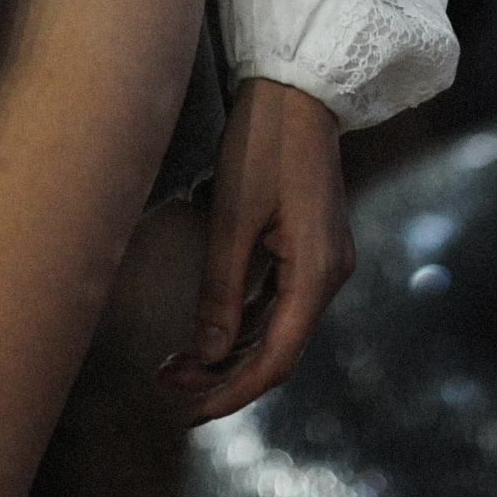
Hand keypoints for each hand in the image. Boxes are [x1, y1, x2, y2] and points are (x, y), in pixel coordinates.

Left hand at [158, 77, 351, 424]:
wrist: (295, 87)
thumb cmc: (262, 141)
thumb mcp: (232, 215)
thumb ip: (220, 289)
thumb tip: (205, 356)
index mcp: (317, 274)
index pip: (276, 358)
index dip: (230, 390)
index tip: (187, 410)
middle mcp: (329, 276)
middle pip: (278, 350)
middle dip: (223, 376)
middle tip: (167, 390)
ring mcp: (323, 262)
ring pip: (276, 329)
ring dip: (229, 352)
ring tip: (175, 367)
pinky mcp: (310, 247)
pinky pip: (278, 302)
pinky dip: (243, 322)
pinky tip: (208, 335)